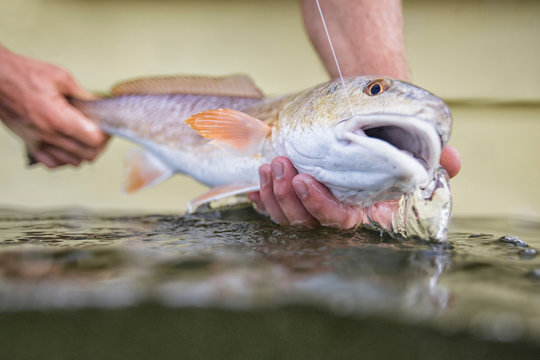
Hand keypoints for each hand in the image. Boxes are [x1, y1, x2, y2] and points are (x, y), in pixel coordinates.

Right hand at [0, 47, 107, 167]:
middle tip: (100, 131)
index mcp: (59, 118)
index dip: (105, 134)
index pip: (94, 141)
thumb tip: (100, 104)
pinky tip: (67, 145)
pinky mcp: (29, 144)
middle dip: (99, 144)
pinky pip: (53, 163)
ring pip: (73, 162)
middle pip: (88, 155)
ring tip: (84, 137)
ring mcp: (38, 142)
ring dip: (83, 152)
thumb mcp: (61, 77)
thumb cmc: (22, 75)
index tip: (106, 126)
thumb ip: (84, 95)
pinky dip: (64, 158)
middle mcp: (49, 135)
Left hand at [248, 146, 460, 227]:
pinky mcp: (292, 192)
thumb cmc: (383, 126)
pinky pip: (271, 205)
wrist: (360, 107)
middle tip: (286, 166)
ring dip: (275, 193)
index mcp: (362, 205)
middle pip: (307, 222)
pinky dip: (261, 194)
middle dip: (292, 199)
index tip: (308, 181)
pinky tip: (257, 181)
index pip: (341, 221)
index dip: (322, 207)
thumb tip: (453, 165)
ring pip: (286, 216)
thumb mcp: (409, 136)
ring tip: (272, 164)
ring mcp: (310, 202)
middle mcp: (335, 207)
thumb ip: (434, 155)